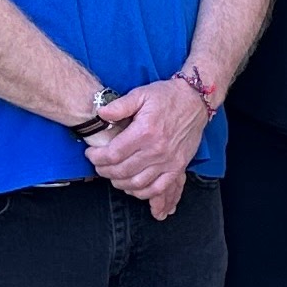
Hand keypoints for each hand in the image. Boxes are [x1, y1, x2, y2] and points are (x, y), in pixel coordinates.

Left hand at [82, 79, 205, 206]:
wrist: (196, 100)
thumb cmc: (167, 96)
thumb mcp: (141, 94)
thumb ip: (119, 105)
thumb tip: (100, 114)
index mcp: (145, 131)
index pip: (113, 154)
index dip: (97, 157)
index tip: (91, 154)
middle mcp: (156, 149)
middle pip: (122, 171)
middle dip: (105, 171)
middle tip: (98, 166)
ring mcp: (168, 161)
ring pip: (137, 183)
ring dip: (120, 183)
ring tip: (113, 176)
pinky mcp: (178, 167)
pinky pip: (158, 188)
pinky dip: (143, 193)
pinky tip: (133, 188)